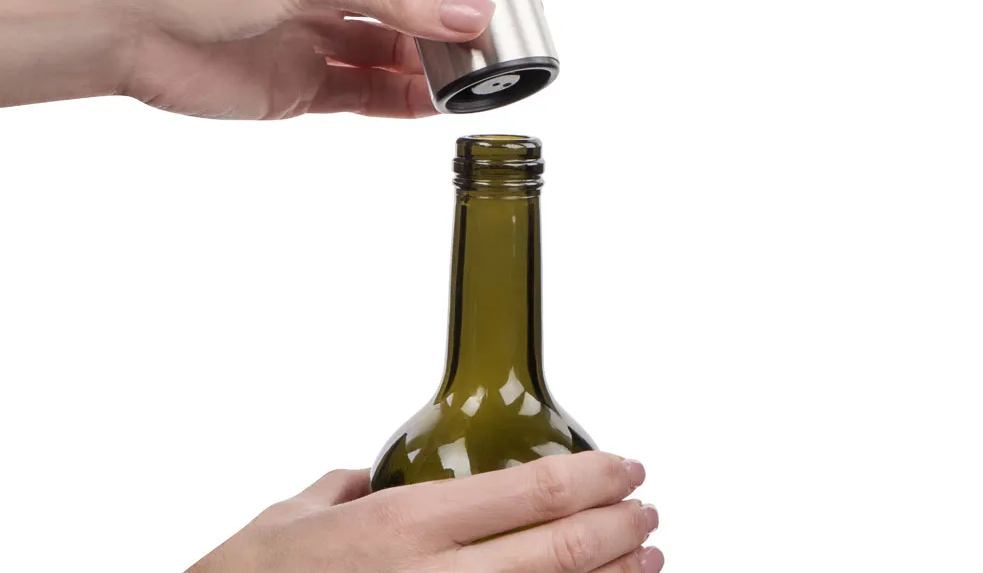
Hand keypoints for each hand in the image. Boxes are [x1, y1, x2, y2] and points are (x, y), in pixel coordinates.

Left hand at [102, 0, 494, 118]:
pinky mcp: (303, 85)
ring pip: (390, 55)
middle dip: (447, 31)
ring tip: (473, 85)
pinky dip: (400, 101)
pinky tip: (433, 105)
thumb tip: (470, 13)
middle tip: (492, 53)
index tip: (494, 3)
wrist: (126, 33)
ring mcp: (316, 36)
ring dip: (428, 69)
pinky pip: (365, 93)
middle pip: (406, 9)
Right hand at [187, 453, 663, 572]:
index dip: (593, 476)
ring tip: (648, 560)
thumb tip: (363, 477)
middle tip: (647, 509)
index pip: (527, 490)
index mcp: (402, 525)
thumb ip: (339, 488)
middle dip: (620, 526)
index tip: (623, 465)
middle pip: (561, 549)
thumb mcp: (290, 517)